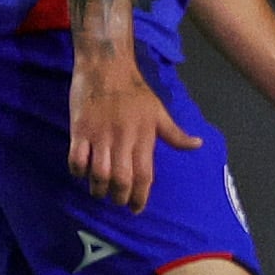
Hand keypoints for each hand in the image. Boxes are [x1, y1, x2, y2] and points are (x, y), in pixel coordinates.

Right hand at [67, 57, 200, 211]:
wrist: (107, 65)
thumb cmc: (134, 90)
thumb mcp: (159, 111)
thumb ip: (175, 134)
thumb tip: (198, 145)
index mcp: (144, 137)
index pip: (145, 175)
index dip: (141, 196)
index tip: (136, 209)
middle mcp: (123, 139)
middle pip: (121, 179)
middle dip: (119, 197)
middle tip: (117, 201)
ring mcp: (100, 135)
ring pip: (98, 173)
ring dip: (98, 188)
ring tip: (99, 192)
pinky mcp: (80, 129)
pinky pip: (76, 159)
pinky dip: (78, 171)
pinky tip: (81, 173)